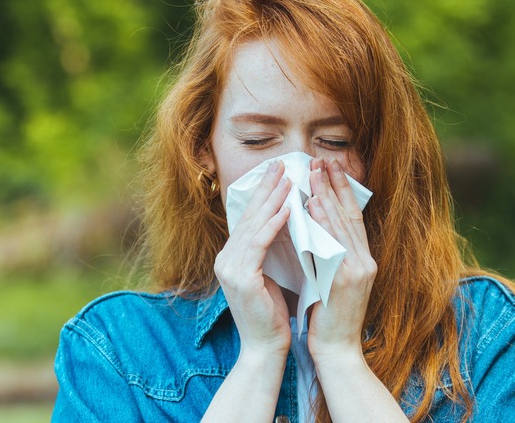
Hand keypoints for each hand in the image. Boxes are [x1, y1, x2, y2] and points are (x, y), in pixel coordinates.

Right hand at [214, 160, 292, 357]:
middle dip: (266, 188)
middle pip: (248, 216)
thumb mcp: (272, 275)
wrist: (266, 349)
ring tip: (288, 178)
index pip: (248, 219)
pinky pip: (259, 243)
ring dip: (272, 199)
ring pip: (254, 225)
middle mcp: (226, 259)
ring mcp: (230, 268)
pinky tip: (287, 208)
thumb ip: (272, 250)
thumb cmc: (274, 314)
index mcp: (232, 258)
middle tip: (281, 164)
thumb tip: (288, 221)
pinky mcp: (241, 277)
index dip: (263, 194)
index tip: (278, 173)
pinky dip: (274, 224)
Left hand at [306, 158, 377, 360]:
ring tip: (316, 172)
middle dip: (336, 185)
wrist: (336, 349)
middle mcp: (365, 261)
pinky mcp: (346, 280)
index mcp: (363, 260)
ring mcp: (358, 270)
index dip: (342, 191)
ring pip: (343, 225)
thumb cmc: (329, 317)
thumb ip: (328, 255)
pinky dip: (323, 222)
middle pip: (350, 215)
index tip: (331, 168)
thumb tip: (313, 226)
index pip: (353, 218)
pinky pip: (333, 244)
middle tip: (323, 159)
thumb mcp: (332, 280)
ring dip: (328, 195)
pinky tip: (312, 205)